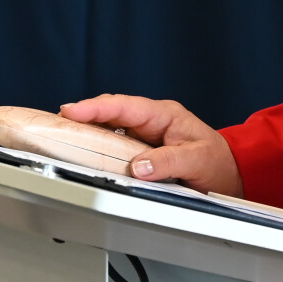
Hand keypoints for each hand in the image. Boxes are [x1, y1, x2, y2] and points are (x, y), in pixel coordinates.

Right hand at [60, 95, 243, 196]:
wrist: (228, 175)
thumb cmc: (217, 163)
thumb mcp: (197, 161)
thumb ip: (168, 162)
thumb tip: (138, 167)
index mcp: (164, 115)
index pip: (123, 106)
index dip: (95, 108)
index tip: (71, 111)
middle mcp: (150, 121)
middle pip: (109, 114)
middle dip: (82, 116)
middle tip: (55, 123)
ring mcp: (143, 135)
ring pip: (108, 129)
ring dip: (86, 132)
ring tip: (60, 136)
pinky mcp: (140, 151)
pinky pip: (113, 145)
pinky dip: (97, 147)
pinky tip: (82, 153)